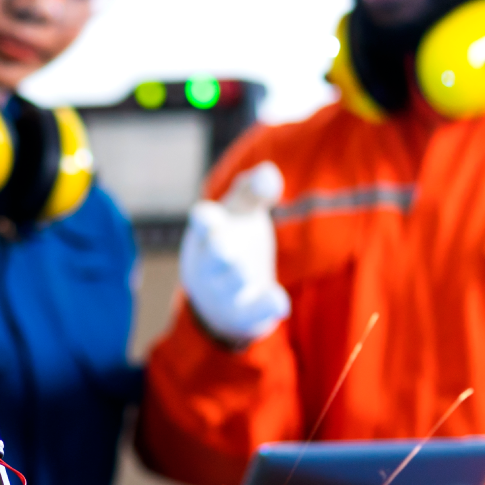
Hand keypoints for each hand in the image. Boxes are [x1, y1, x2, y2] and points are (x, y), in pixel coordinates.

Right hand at [181, 162, 289, 344]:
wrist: (218, 301)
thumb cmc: (231, 240)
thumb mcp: (240, 212)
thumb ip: (253, 190)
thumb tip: (268, 172)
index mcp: (209, 232)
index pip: (204, 222)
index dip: (204, 219)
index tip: (203, 216)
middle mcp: (212, 262)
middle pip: (214, 255)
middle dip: (218, 251)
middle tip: (224, 249)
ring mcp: (226, 290)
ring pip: (230, 283)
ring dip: (235, 276)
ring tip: (241, 270)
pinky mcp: (243, 313)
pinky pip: (254, 310)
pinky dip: (266, 306)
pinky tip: (281, 303)